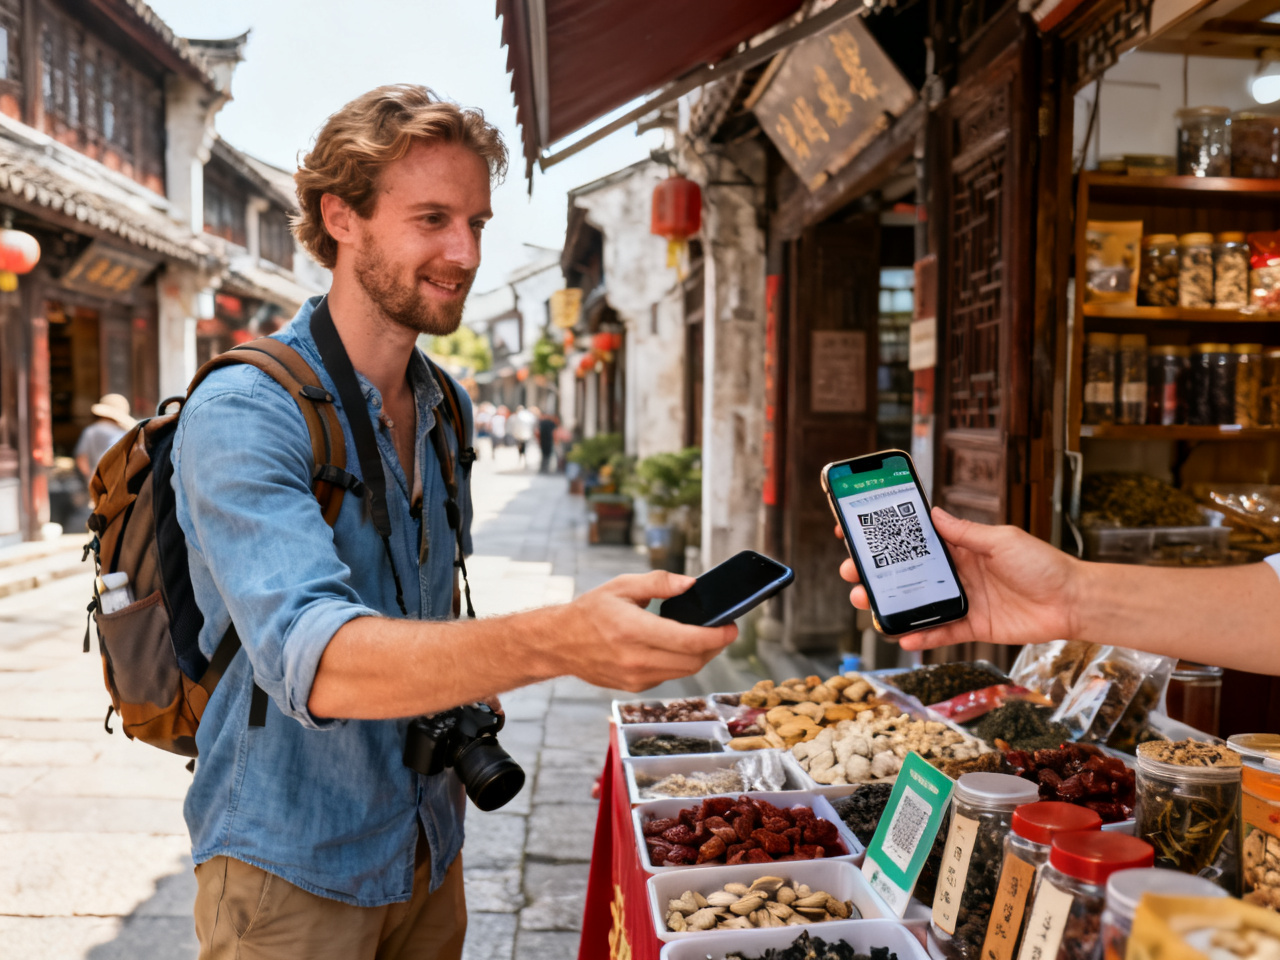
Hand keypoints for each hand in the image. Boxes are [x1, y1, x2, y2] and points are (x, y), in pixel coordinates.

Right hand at [556, 571, 736, 691]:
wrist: (560, 643)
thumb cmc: (591, 611)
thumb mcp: (622, 585)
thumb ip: (659, 582)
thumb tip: (692, 584)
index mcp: (633, 630)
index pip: (688, 640)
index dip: (717, 636)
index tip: (732, 627)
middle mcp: (636, 659)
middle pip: (694, 660)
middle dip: (715, 645)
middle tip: (723, 629)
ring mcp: (636, 677)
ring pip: (685, 671)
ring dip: (701, 656)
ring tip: (705, 637)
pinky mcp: (635, 686)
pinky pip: (670, 675)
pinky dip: (681, 662)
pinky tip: (678, 647)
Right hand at [837, 507, 1079, 651]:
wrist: (1072, 601)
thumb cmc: (1043, 564)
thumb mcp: (1002, 540)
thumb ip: (965, 533)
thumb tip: (933, 513)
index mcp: (961, 548)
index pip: (917, 541)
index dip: (889, 539)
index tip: (859, 534)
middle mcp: (957, 573)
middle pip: (908, 574)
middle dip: (877, 574)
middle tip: (852, 574)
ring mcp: (963, 600)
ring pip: (918, 604)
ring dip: (891, 605)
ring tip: (867, 605)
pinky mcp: (973, 626)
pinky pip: (941, 632)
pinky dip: (921, 637)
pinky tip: (902, 638)